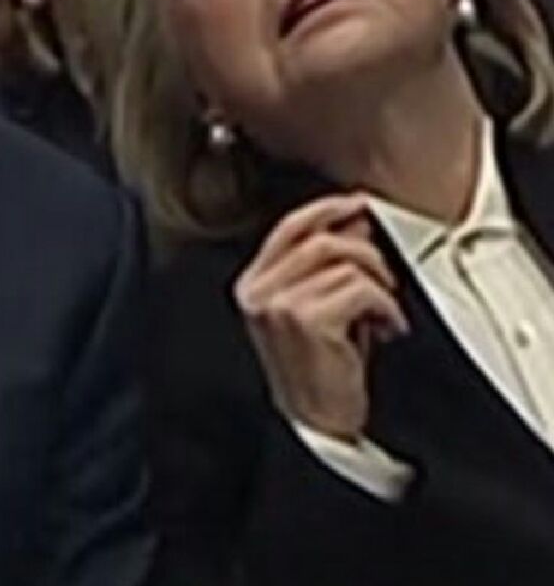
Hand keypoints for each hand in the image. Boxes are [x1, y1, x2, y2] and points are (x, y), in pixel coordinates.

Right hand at [234, 194, 408, 442]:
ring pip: (346, 261)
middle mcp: (258, 292)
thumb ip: (321, 270)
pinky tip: (387, 328)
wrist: (318, 432)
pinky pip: (360, 288)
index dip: (328, 209)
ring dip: (381, 286)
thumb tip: (354, 223)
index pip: (289, 227)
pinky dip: (386, 306)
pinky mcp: (305, 320)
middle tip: (387, 279)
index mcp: (251, 286)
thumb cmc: (321, 376)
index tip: (359, 206)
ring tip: (386, 313)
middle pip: (322, 238)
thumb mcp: (311, 313)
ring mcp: (278, 305)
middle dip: (367, 252)